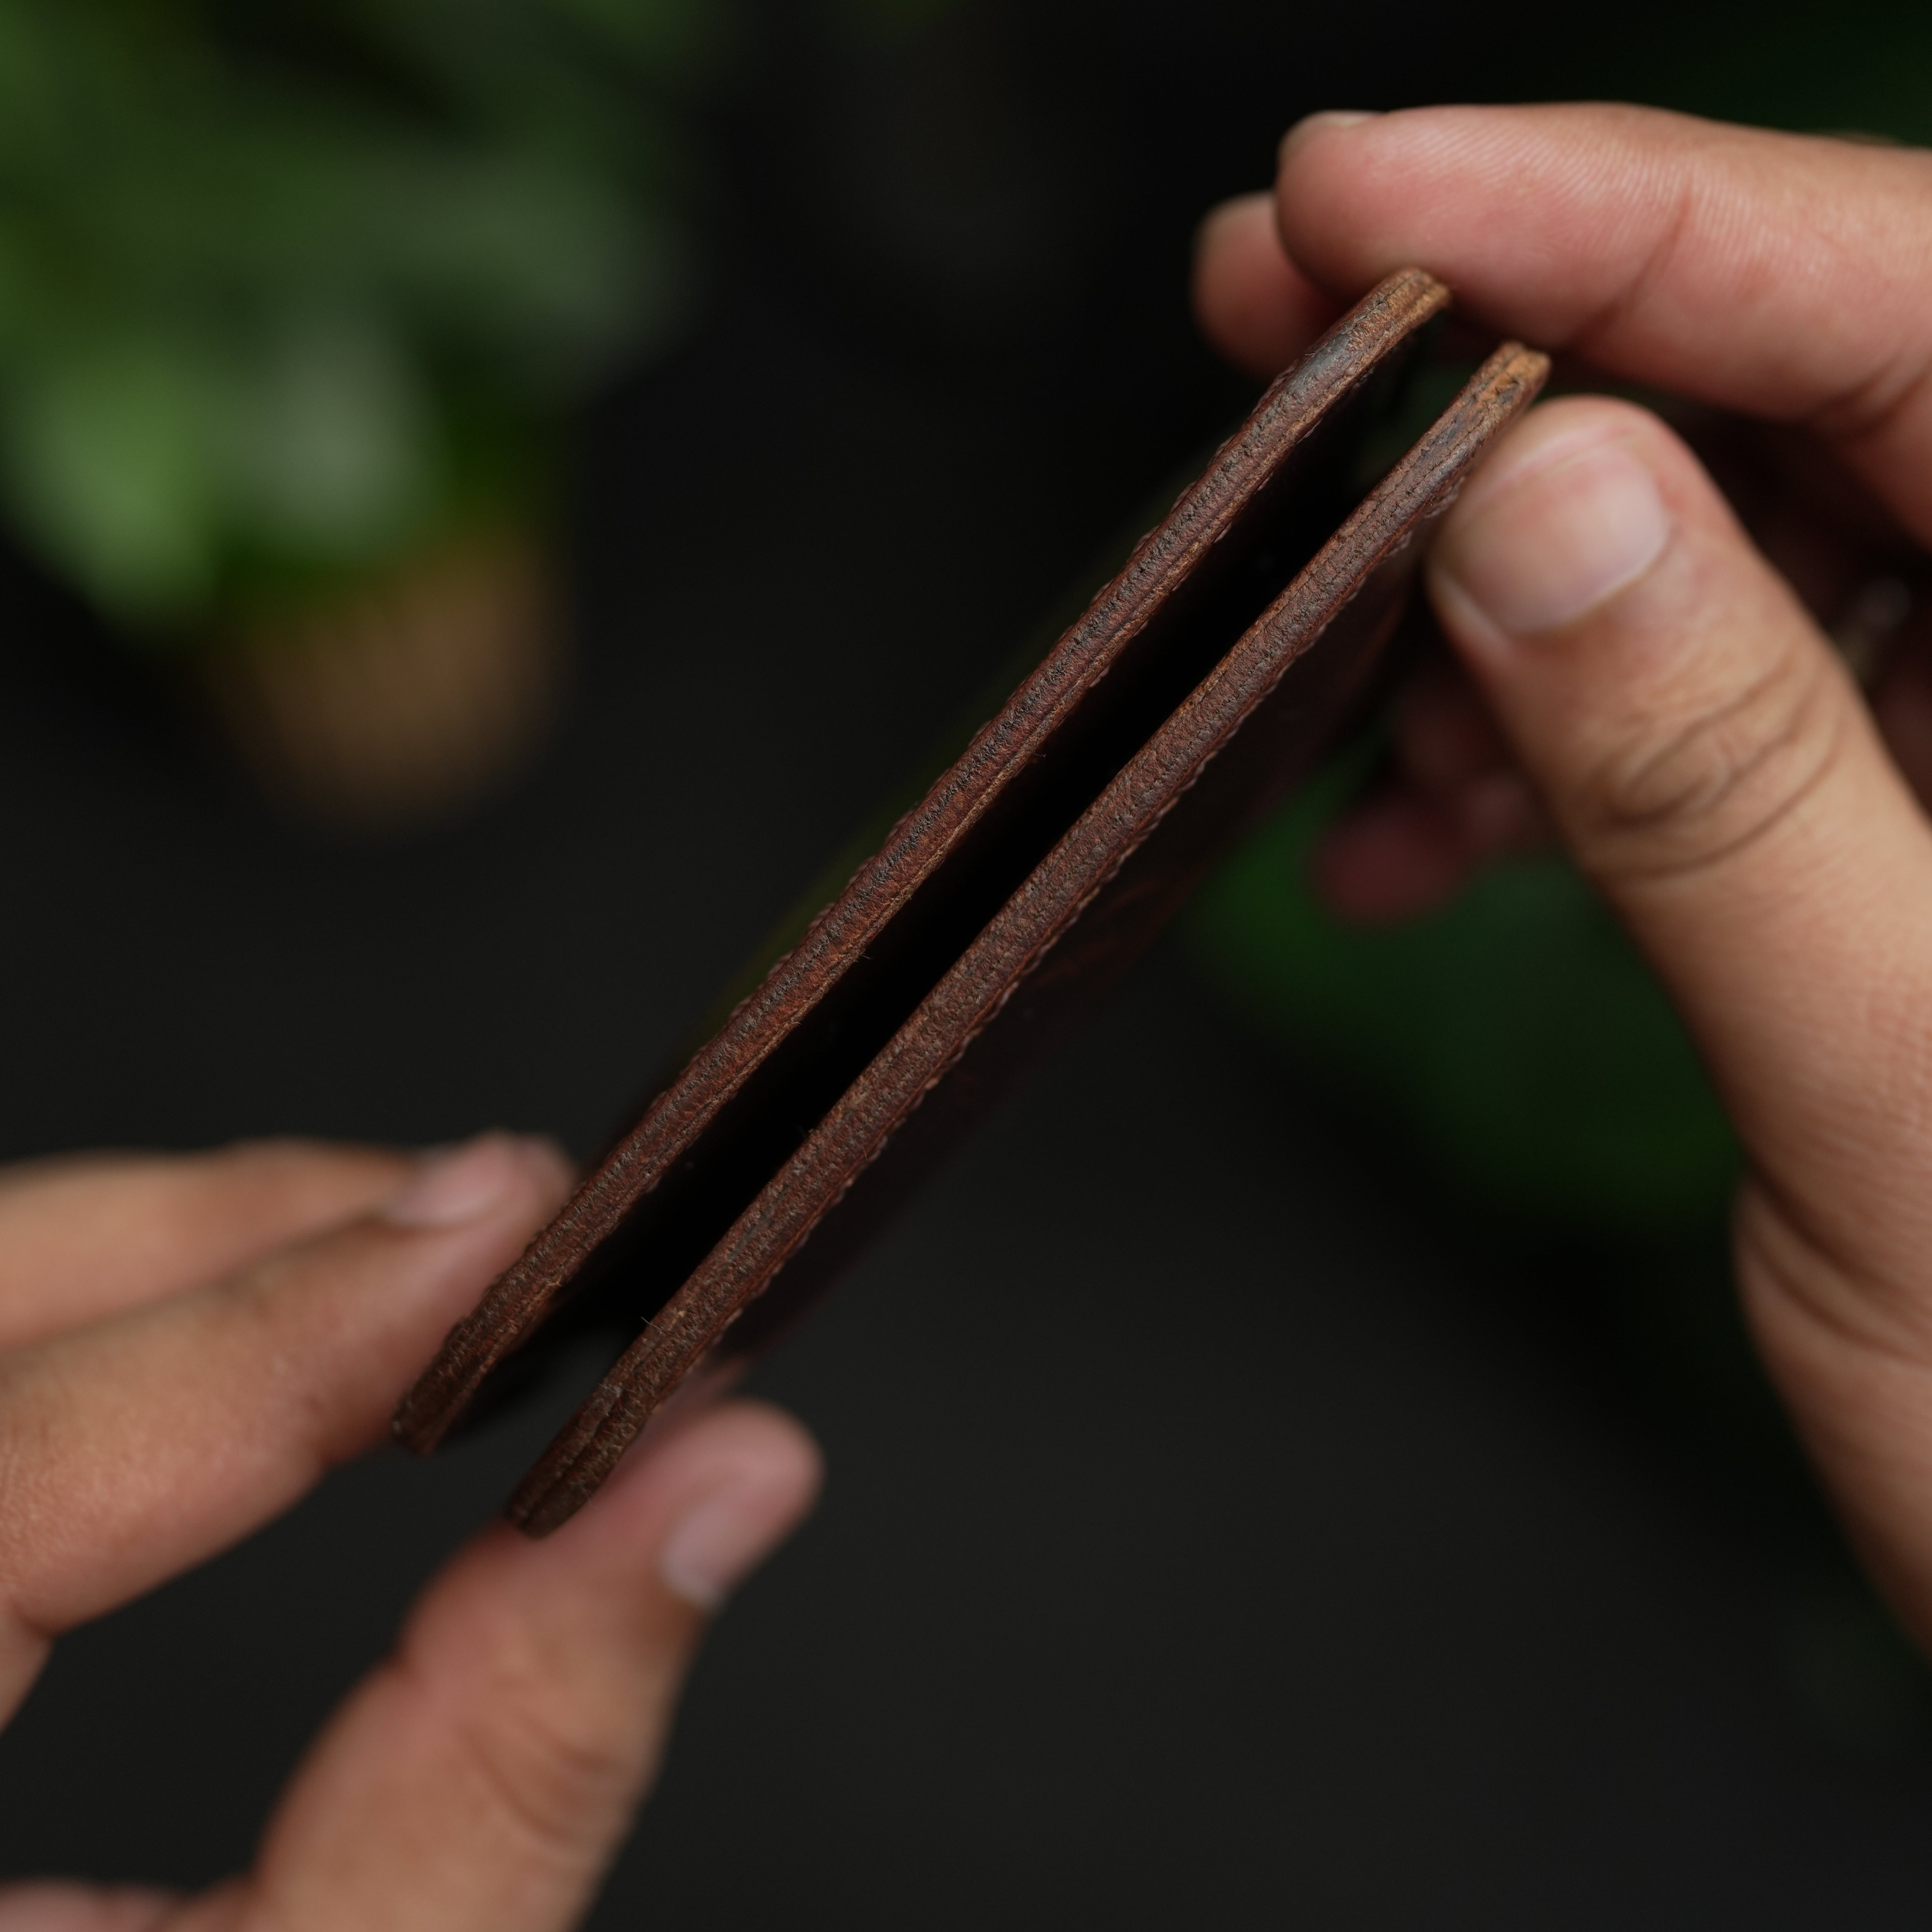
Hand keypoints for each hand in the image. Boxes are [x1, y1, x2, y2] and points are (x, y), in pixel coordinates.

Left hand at [0, 1135, 819, 1929]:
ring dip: (162, 1262)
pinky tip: (243, 1353)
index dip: (284, 1325)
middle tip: (474, 1223)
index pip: (5, 1472)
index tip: (500, 1223)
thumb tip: (718, 1485)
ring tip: (391, 1270)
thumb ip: (507, 1761)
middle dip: (215, 1237)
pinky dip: (96, 1337)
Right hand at [1194, 105, 1931, 1644]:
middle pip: (1798, 383)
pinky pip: (1699, 698)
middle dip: (1513, 362)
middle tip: (1283, 324)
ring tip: (1335, 689)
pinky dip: (1534, 744)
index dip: (1605, 218)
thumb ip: (1731, 782)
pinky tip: (1415, 829)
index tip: (1360, 194)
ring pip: (1720, 541)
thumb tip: (1537, 505)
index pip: (1903, 298)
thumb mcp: (1909, 1096)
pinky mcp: (1909, 812)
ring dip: (1494, 597)